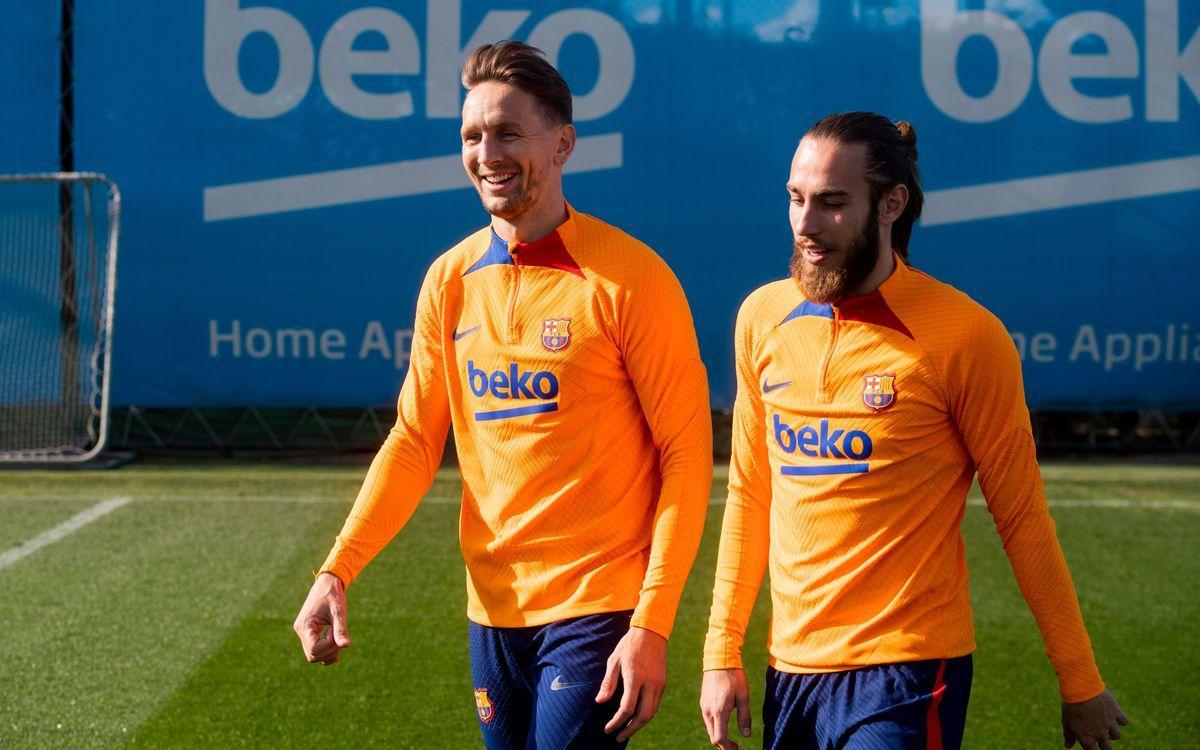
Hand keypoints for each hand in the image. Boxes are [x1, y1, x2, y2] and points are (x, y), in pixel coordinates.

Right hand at [292, 572, 350, 665]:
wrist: (327, 584)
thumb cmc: (333, 595)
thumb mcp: (338, 611)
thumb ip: (340, 629)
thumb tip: (346, 646)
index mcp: (304, 626)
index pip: (314, 649)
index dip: (329, 644)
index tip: (335, 628)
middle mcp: (301, 631)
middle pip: (313, 655)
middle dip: (330, 649)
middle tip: (339, 632)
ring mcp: (303, 633)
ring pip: (314, 655)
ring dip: (329, 651)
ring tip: (337, 634)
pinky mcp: (308, 634)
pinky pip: (315, 651)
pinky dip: (326, 652)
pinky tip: (337, 644)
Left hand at [594, 626, 667, 741]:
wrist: (651, 632)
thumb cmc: (628, 645)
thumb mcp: (614, 661)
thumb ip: (608, 682)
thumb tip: (600, 701)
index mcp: (635, 677)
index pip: (627, 708)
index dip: (616, 722)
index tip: (608, 728)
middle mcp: (650, 683)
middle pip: (643, 716)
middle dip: (630, 730)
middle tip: (618, 737)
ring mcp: (659, 684)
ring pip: (651, 712)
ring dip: (639, 725)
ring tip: (626, 730)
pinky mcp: (663, 683)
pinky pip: (655, 704)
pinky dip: (646, 714)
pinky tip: (636, 717)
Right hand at [699, 668, 750, 748]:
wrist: (720, 659)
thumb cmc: (734, 677)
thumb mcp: (743, 697)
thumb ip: (744, 717)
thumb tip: (746, 735)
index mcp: (719, 711)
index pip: (720, 738)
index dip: (727, 747)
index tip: (737, 748)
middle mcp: (708, 711)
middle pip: (713, 736)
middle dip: (723, 745)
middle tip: (735, 746)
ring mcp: (704, 706)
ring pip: (709, 729)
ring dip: (718, 735)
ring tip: (730, 737)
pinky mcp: (703, 701)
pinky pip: (707, 720)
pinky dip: (715, 726)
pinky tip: (723, 723)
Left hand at [1062, 689, 1128, 749]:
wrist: (1081, 690)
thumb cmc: (1071, 705)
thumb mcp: (1066, 721)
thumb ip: (1068, 735)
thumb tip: (1067, 746)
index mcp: (1087, 738)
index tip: (1092, 746)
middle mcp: (1100, 734)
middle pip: (1107, 748)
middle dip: (1105, 746)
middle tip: (1102, 741)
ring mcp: (1110, 724)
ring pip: (1117, 735)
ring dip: (1112, 733)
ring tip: (1106, 726)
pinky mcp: (1116, 713)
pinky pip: (1124, 721)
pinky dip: (1121, 719)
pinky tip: (1114, 715)